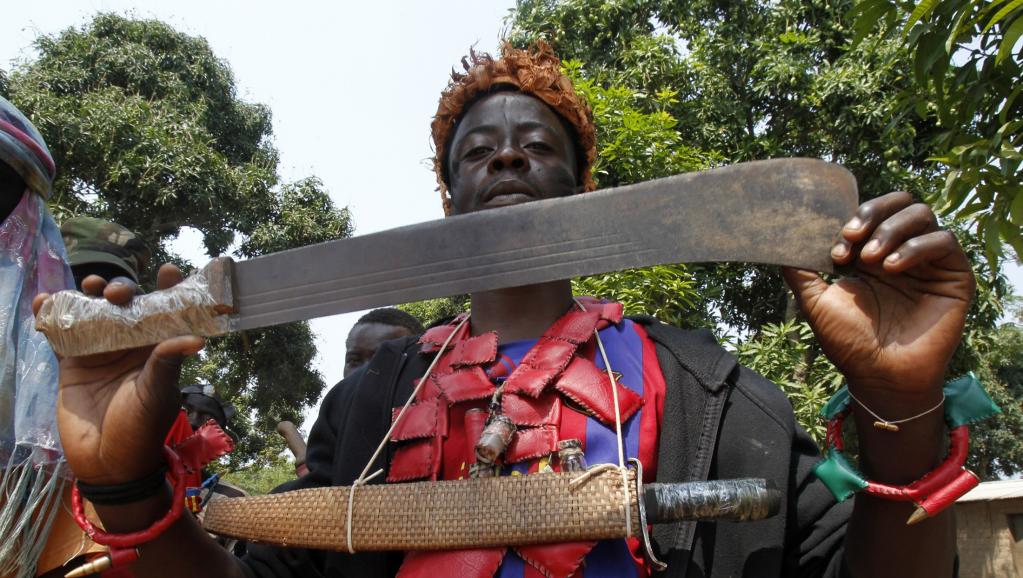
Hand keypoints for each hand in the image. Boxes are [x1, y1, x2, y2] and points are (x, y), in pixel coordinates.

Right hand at [33, 264, 203, 484]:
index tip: (169, 271)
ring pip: (92, 312)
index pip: (165, 311)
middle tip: (116, 293)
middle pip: (125, 305)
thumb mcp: (156, 394)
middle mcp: (130, 345)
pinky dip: (50, 315)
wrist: (107, 463)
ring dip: (88, 293)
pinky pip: (60, 333)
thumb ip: (167, 363)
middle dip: (121, 289)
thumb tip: (196, 339)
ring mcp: (99, 352)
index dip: (168, 289)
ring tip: (87, 287)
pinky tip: (44, 302)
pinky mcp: (71, 363)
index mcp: (157, 348)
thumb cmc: (142, 429)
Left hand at [782, 192, 974, 393]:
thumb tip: (777, 241)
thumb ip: (799, 271)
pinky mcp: (954, 275)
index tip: (836, 246)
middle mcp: (901, 252)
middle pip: (900, 203)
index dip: (853, 219)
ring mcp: (929, 262)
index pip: (870, 212)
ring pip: (921, 215)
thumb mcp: (816, 302)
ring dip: (892, 230)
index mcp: (871, 254)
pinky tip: (892, 267)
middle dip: (873, 212)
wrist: (879, 377)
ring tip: (871, 260)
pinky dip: (916, 247)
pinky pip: (944, 241)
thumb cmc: (849, 343)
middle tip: (851, 235)